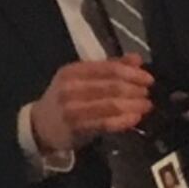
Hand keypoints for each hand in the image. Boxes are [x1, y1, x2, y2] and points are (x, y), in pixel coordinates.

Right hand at [28, 55, 153, 157]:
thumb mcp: (81, 78)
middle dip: (136, 90)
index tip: (148, 79)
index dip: (132, 73)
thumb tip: (137, 59)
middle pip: (112, 86)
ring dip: (134, 105)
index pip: (108, 68)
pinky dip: (124, 121)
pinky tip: (135, 119)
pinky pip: (106, 123)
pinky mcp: (76, 127)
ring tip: (146, 105)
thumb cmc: (65, 99)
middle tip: (148, 94)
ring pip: (112, 105)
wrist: (40, 125)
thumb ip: (109, 68)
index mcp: (72, 71)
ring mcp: (72, 108)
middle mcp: (70, 88)